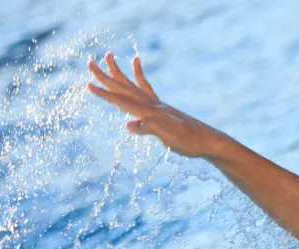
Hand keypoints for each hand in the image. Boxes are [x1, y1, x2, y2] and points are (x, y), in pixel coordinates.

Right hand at [87, 52, 225, 157]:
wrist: (210, 142)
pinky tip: (137, 70)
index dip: (105, 94)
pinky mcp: (165, 110)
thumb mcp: (169, 138)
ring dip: (119, 72)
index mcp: (151, 112)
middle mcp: (153, 105)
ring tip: (110, 56)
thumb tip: (127, 124)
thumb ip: (149, 129)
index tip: (88, 84)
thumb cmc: (191, 143)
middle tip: (89, 61)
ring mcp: (159, 106)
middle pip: (125, 87)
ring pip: (134, 85)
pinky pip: (147, 90)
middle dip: (106, 76)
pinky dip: (139, 78)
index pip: (123, 101)